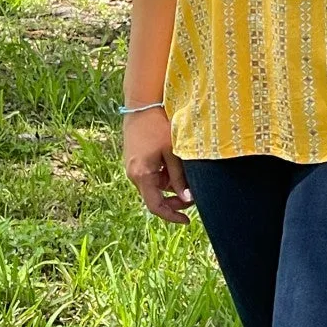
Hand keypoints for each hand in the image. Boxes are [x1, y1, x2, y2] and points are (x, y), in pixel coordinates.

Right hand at [121, 107, 193, 224]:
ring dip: (170, 185)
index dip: (172, 216)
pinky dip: (164, 175)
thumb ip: (179, 176)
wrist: (141, 105)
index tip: (187, 221)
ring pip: (154, 186)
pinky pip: (151, 175)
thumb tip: (188, 198)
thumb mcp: (172, 151)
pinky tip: (174, 164)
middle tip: (192, 197)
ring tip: (186, 174)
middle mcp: (134, 175)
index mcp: (142, 175)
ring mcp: (133, 168)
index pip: (156, 206)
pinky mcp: (135, 160)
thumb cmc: (158, 126)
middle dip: (174, 200)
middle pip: (155, 198)